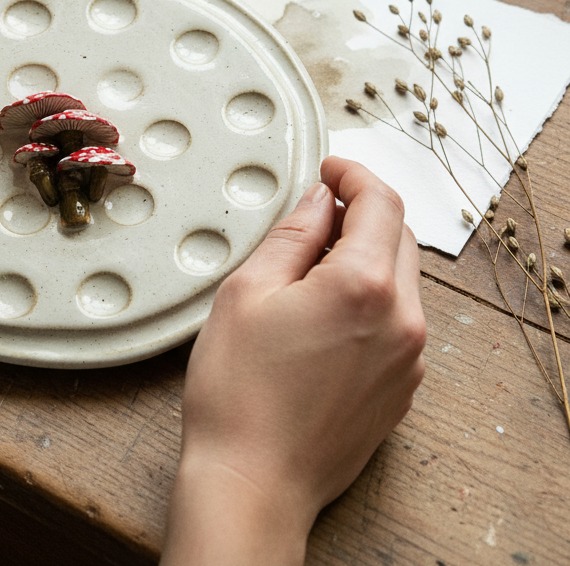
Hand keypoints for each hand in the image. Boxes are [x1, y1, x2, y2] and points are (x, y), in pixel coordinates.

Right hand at [161, 156, 425, 564]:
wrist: (253, 482)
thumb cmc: (239, 393)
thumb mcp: (248, 291)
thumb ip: (293, 233)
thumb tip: (320, 198)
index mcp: (363, 286)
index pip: (381, 202)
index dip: (354, 173)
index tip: (331, 167)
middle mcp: (402, 321)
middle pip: (398, 237)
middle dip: (362, 212)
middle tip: (316, 210)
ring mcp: (408, 359)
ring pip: (400, 279)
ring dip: (366, 255)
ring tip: (310, 266)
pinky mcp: (401, 388)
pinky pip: (398, 321)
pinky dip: (371, 298)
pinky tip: (324, 312)